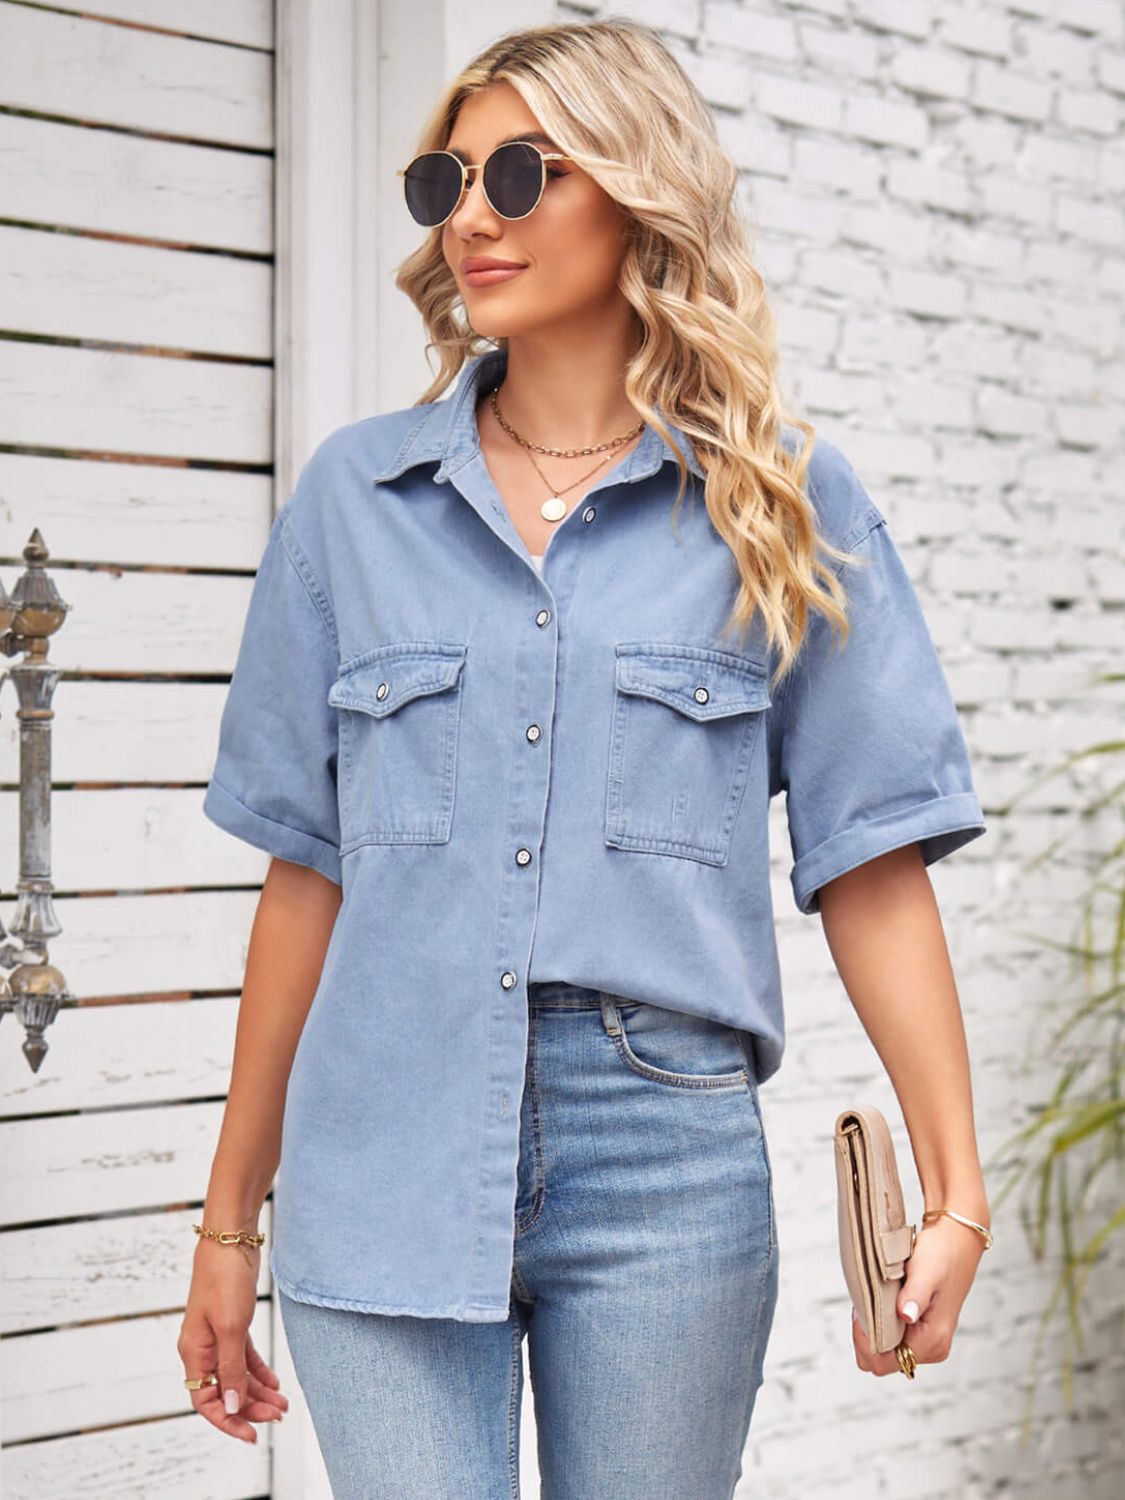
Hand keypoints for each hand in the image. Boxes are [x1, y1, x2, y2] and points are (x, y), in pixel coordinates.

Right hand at [178, 1242, 288, 1441]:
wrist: (231, 1238)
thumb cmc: (224, 1278)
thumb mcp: (231, 1326)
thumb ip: (230, 1368)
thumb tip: (229, 1405)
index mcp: (194, 1352)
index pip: (206, 1401)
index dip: (228, 1420)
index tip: (252, 1435)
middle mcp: (202, 1348)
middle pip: (224, 1391)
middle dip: (251, 1407)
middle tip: (279, 1416)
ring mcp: (218, 1335)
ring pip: (236, 1375)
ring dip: (258, 1392)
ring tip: (283, 1404)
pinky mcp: (233, 1322)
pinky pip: (244, 1357)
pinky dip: (258, 1371)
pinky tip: (275, 1382)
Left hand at [851, 1212, 987, 1375]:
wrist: (956, 1241)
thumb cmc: (942, 1253)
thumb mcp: (925, 1272)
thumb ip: (914, 1296)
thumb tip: (906, 1315)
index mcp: (933, 1341)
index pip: (884, 1363)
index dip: (865, 1342)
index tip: (860, 1313)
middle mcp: (933, 1348)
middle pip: (883, 1361)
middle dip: (868, 1336)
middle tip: (867, 1302)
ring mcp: (929, 1343)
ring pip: (886, 1350)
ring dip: (875, 1328)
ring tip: (878, 1298)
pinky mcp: (924, 1332)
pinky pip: (893, 1339)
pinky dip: (882, 1323)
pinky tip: (885, 1301)